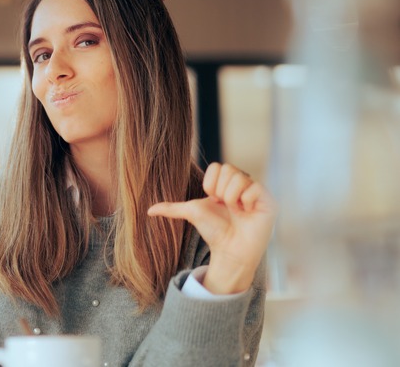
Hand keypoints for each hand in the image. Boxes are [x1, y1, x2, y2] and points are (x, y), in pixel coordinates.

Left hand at [147, 162, 275, 293]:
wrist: (230, 250)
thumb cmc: (214, 231)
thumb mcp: (192, 214)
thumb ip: (172, 208)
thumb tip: (148, 210)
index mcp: (227, 183)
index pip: (217, 166)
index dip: (211, 185)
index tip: (214, 201)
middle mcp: (243, 183)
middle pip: (228, 169)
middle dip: (221, 192)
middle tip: (226, 207)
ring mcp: (257, 191)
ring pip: (239, 178)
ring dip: (232, 198)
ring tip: (237, 211)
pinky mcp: (268, 200)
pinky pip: (254, 188)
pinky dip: (246, 202)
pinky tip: (248, 212)